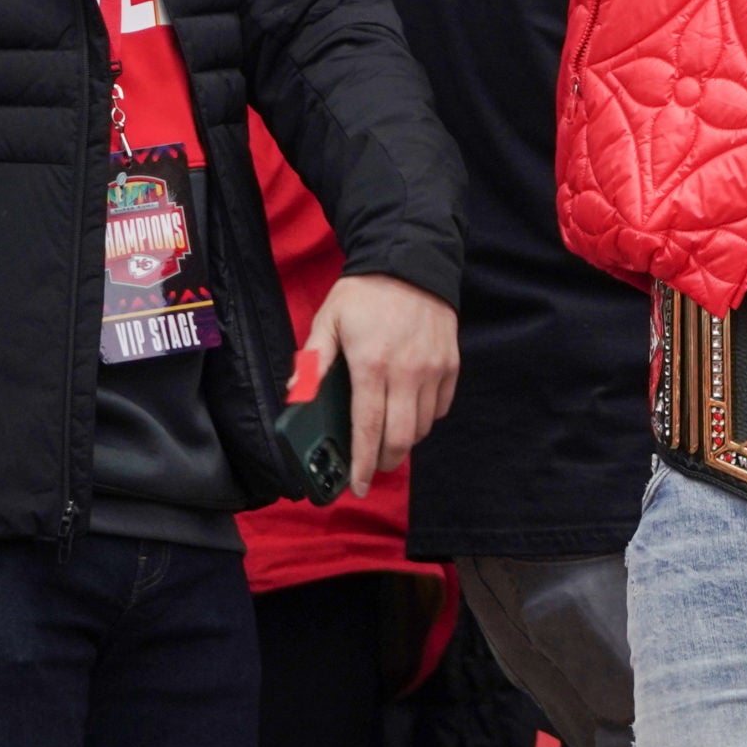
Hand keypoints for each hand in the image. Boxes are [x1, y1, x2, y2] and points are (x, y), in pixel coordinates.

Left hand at [304, 273, 459, 497]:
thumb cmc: (364, 292)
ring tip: (389, 438)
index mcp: (371, 365)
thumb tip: (296, 395)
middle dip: (384, 461)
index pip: (367, 429)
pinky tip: (410, 411)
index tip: (356, 487)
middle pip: (401, 438)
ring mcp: (433, 368)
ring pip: (423, 426)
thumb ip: (314, 360)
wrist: (411, 258)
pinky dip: (426, 418)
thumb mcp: (328, 320)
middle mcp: (406, 371)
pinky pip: (440, 406)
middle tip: (371, 467)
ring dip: (405, 440)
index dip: (361, 464)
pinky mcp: (450, 362)